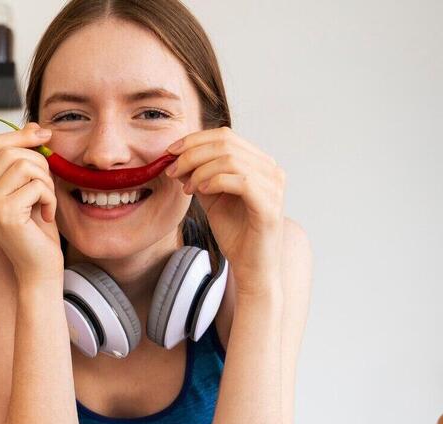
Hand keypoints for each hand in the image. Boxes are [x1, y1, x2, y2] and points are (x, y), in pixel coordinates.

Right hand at [0, 123, 62, 284]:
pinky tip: (46, 215)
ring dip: (46, 181)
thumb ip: (27, 158)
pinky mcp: (4, 213)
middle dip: (39, 162)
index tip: (46, 136)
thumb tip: (36, 126)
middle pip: (10, 151)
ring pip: (24, 165)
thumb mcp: (31, 186)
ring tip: (46, 202)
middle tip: (47, 187)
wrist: (39, 268)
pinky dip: (50, 197)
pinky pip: (36, 185)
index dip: (22, 135)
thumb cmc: (38, 230)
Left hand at [164, 128, 285, 295]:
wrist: (251, 268)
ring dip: (200, 170)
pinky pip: (241, 181)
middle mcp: (271, 170)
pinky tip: (200, 192)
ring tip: (186, 188)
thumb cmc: (235, 234)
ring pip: (231, 160)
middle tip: (172, 170)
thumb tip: (177, 158)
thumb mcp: (212, 198)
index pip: (225, 136)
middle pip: (226, 144)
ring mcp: (274, 186)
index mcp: (259, 163)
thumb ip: (200, 176)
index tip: (169, 153)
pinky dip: (215, 182)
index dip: (194, 140)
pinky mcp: (269, 205)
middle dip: (192, 154)